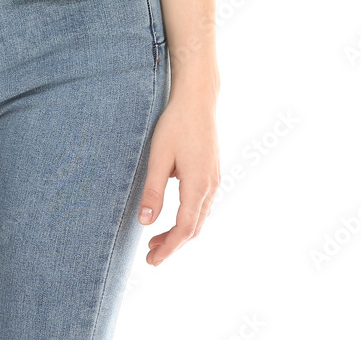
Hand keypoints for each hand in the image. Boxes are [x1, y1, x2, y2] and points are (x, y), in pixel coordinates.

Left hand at [136, 91, 219, 265]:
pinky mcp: (212, 172)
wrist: (197, 99)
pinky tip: (172, 216)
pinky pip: (202, 205)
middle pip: (194, 228)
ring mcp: (214, 180)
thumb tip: (145, 222)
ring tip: (155, 239)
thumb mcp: (158, 156)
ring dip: (179, 232)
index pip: (184, 229)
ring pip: (199, 218)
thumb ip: (153, 190)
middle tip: (150, 255)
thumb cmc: (176, 124)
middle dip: (172, 244)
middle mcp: (211, 187)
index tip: (152, 261)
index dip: (169, 248)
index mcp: (198, 185)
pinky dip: (187, 218)